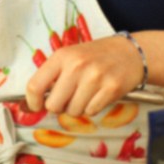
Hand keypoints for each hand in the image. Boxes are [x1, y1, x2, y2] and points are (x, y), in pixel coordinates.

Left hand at [26, 33, 143, 116]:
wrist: (130, 51)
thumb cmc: (96, 56)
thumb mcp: (72, 56)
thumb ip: (54, 76)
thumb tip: (33, 103)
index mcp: (62, 56)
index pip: (35, 85)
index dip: (32, 102)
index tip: (37, 106)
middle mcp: (77, 65)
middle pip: (53, 105)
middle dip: (59, 107)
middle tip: (69, 98)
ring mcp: (95, 77)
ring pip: (73, 111)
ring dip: (78, 108)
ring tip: (87, 93)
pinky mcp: (111, 88)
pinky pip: (91, 112)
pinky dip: (93, 108)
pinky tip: (99, 94)